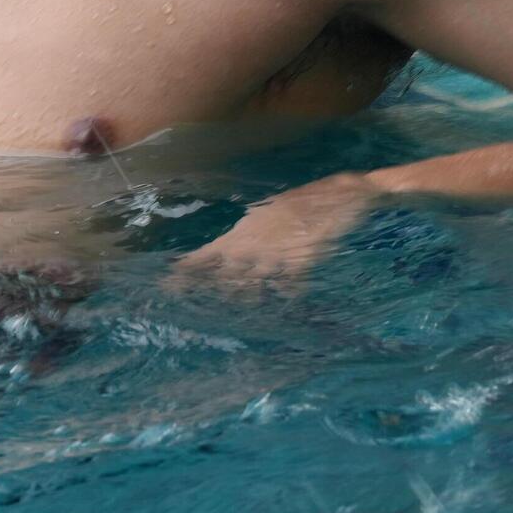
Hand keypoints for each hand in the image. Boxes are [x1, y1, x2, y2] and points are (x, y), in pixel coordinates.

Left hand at [166, 173, 383, 296]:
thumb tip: (233, 253)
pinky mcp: (303, 259)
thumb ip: (252, 235)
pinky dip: (285, 299)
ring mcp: (278, 252)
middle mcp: (256, 243)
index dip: (187, 271)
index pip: (208, 254)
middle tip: (190, 312)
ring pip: (253, 285)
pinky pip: (290, 288)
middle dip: (209, 295)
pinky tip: (283, 312)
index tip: (167, 287)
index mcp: (245, 231)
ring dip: (243, 303)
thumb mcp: (270, 214)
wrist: (345, 193)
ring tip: (233, 320)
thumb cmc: (304, 203)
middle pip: (225, 276)